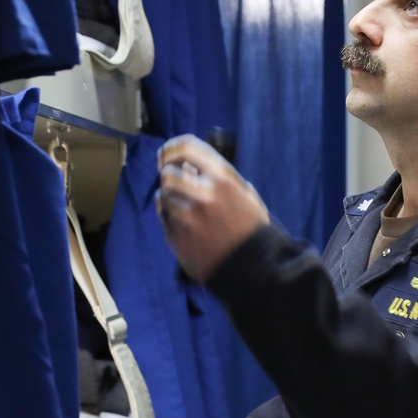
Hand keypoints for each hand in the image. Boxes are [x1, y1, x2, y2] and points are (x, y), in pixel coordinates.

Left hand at [157, 135, 268, 281]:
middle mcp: (205, 194)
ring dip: (169, 199)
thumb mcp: (245, 196)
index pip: (187, 148)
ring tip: (182, 208)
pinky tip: (184, 226)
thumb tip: (189, 166)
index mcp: (223, 179)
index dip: (171, 148)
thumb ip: (219, 178)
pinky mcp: (179, 237)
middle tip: (171, 183)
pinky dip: (170, 220)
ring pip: (164, 196)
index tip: (165, 154)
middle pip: (168, 172)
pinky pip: (164, 219)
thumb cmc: (251, 231)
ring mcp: (190, 216)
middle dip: (167, 176)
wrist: (254, 269)